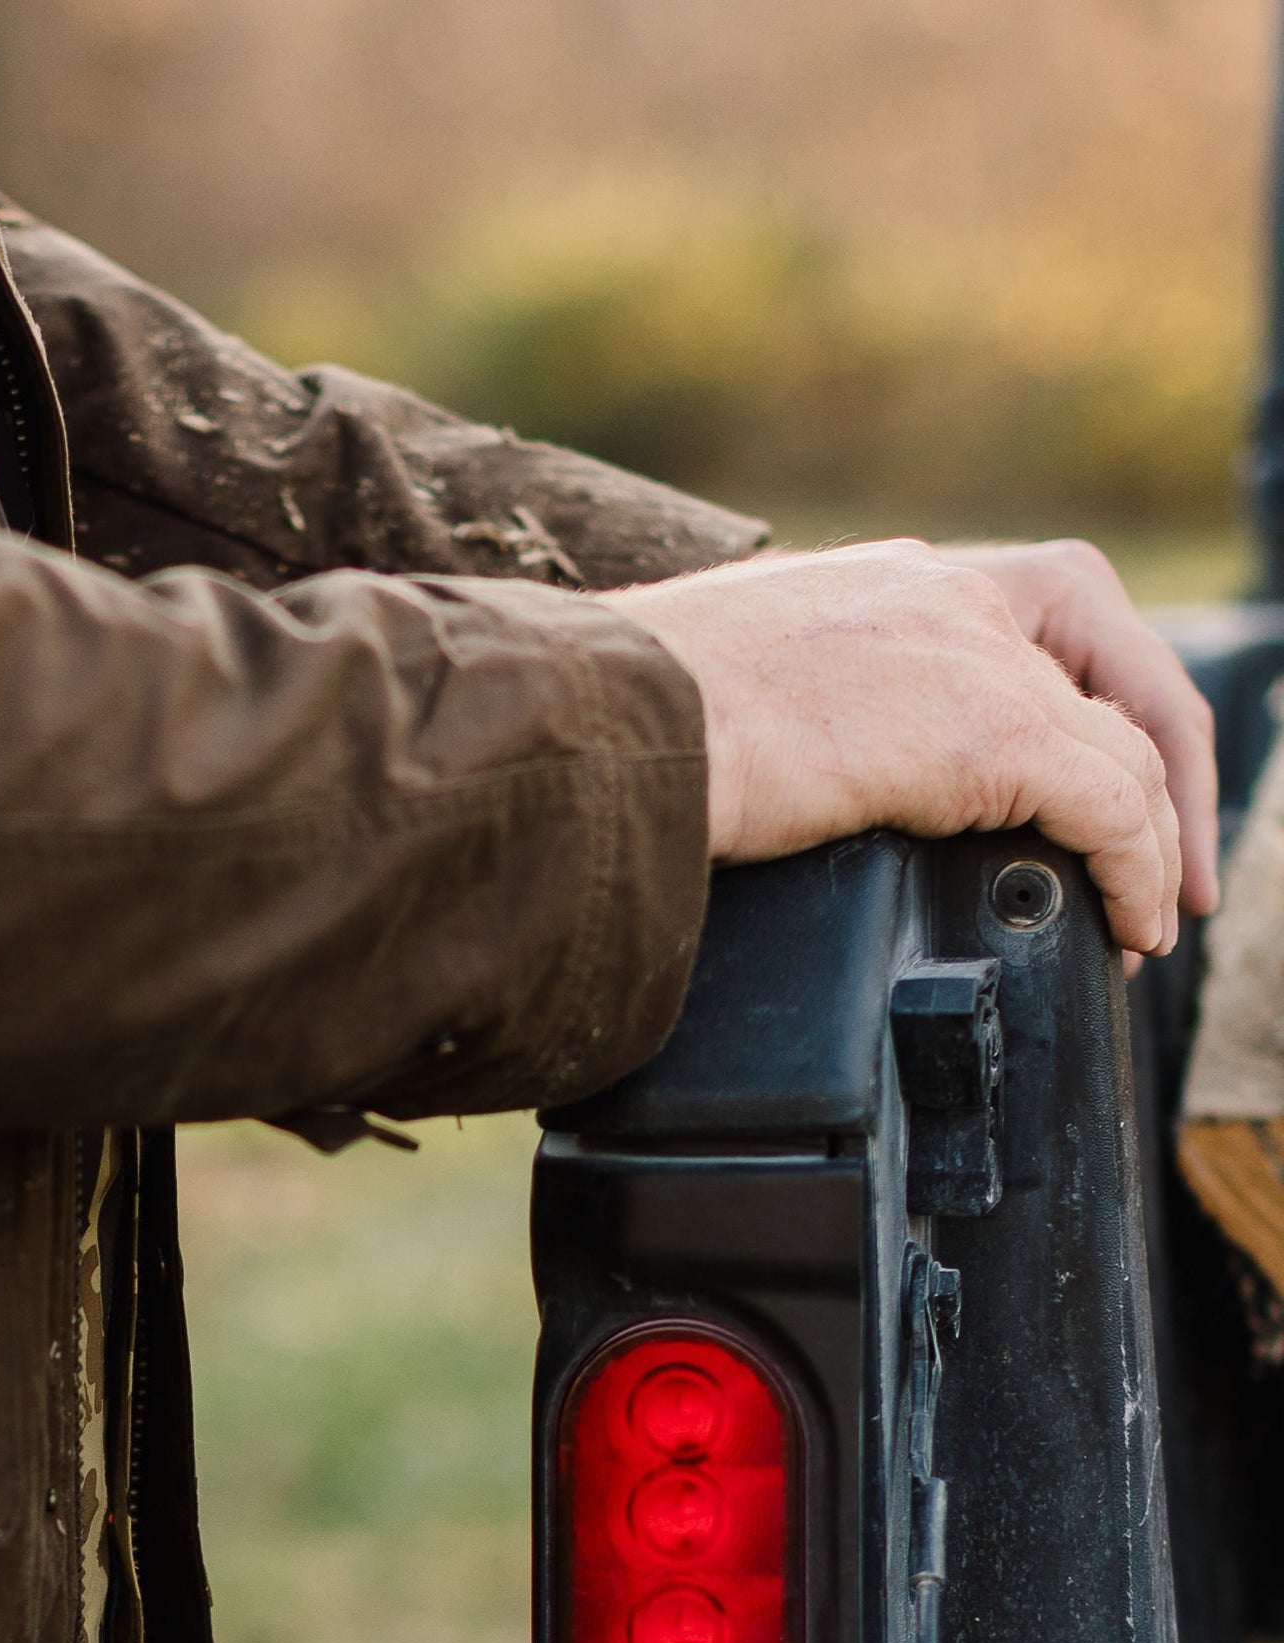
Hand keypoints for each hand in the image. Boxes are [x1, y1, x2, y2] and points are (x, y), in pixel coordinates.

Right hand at [607, 539, 1185, 958]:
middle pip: (1110, 651)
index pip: (1032, 615)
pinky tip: (1128, 925)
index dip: (1087, 699)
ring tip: (1147, 922)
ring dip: (1154, 839)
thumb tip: (787, 795)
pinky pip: (1110, 803)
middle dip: (1160, 759)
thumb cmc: (626, 734)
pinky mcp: (990, 728)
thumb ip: (796, 720)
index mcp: (882, 583)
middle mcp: (944, 591)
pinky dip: (1136, 869)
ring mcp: (973, 652)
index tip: (1088, 791)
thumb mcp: (730, 701)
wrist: (610, 729)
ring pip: (1124, 740)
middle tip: (1165, 861)